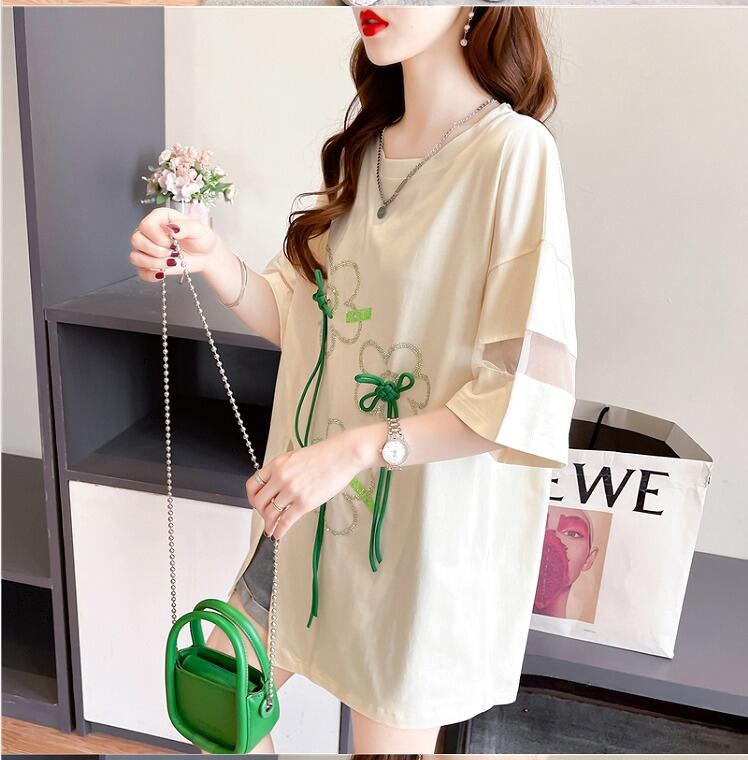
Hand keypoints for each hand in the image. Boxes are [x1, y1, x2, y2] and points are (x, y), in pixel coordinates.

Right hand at [128, 207, 225, 281]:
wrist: (205, 255)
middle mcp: (149, 231)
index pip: (145, 225)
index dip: (158, 237)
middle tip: (173, 252)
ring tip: (171, 262)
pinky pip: (140, 271)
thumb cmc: (201, 238)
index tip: (173, 241)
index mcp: (159, 218)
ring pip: (135, 257)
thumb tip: (171, 229)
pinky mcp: (149, 263)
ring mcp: (146, 248)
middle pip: (136, 240)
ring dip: (154, 263)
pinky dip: (150, 275)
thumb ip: (186, 226)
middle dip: (156, 251)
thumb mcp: (199, 229)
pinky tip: (162, 274)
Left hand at [245, 430, 366, 538]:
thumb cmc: (325, 455)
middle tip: (265, 516)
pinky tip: (278, 534)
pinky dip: (279, 530)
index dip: (252, 497)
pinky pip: (285, 521)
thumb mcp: (296, 458)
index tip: (256, 502)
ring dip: (269, 524)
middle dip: (261, 512)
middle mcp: (281, 477)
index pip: (253, 484)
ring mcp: (292, 491)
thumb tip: (277, 486)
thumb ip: (283, 471)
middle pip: (259, 501)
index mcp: (277, 464)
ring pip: (270, 513)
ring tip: (270, 529)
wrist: (343, 455)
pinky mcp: (304, 503)